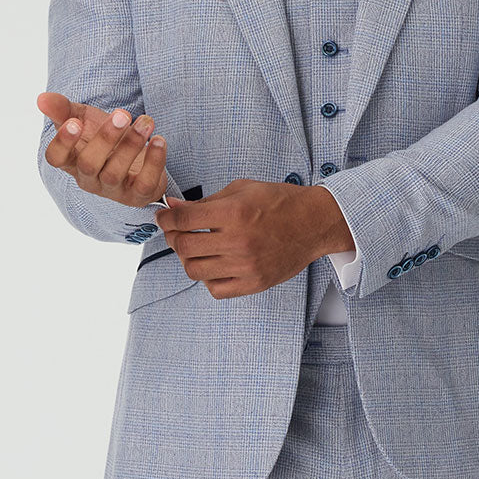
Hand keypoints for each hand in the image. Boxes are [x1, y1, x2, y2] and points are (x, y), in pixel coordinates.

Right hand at [37, 92, 170, 207]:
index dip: (62, 142)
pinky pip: (145, 183)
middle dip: (105, 138)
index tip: (74, 122)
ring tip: (146, 121)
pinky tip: (159, 140)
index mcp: (72, 160)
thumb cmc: (105, 139)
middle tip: (122, 114)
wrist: (137, 160)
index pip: (56, 158)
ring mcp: (113, 189)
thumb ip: (63, 109)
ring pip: (115, 172)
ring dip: (131, 144)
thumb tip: (41, 98)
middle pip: (88, 163)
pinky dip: (154, 162)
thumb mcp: (83, 119)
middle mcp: (88, 178)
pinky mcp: (137, 194)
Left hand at [153, 179, 353, 298]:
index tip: (164, 217)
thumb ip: (206, 201)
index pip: (184, 219)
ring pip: (195, 270)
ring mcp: (246, 265)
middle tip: (177, 232)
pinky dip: (208, 278)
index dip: (167, 218)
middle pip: (184, 246)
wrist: (314, 223)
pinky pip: (216, 289)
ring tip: (196, 249)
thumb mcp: (242, 189)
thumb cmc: (280, 203)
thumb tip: (175, 207)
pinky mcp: (254, 283)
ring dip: (189, 259)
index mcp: (235, 212)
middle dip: (174, 237)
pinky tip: (215, 264)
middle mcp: (239, 241)